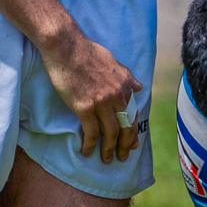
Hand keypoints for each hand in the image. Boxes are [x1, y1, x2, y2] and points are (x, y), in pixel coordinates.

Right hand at [38, 31, 143, 164]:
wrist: (66, 46)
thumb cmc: (87, 51)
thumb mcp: (113, 61)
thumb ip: (127, 76)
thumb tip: (140, 86)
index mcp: (125, 85)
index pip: (133, 114)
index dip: (134, 131)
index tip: (132, 143)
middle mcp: (117, 96)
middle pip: (126, 127)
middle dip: (125, 145)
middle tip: (123, 157)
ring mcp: (102, 103)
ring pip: (111, 133)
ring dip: (109, 150)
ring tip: (106, 160)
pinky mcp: (85, 108)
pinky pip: (91, 132)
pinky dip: (90, 145)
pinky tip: (86, 152)